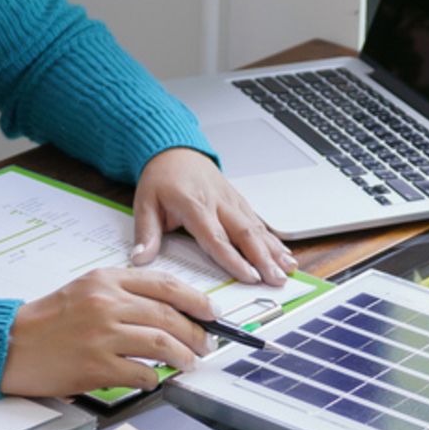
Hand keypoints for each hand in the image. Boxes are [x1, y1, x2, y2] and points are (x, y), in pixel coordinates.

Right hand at [0, 268, 214, 396]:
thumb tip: (169, 310)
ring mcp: (101, 335)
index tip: (212, 312)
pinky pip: (141, 373)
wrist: (9, 344)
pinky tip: (154, 379)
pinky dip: (154, 378)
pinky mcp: (95, 366)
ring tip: (189, 363)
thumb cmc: (48, 321)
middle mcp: (105, 303)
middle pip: (168, 316)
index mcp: (105, 280)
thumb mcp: (86, 290)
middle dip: (196, 332)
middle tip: (206, 344)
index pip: (165, 285)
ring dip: (183, 356)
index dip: (196, 300)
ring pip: (161, 343)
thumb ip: (124, 293)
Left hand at [130, 148, 294, 285]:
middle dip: (264, 258)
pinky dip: (273, 239)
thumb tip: (140, 259)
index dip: (233, 259)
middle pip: (245, 233)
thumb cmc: (161, 178)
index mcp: (194, 205)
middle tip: (277, 279)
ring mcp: (231, 201)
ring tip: (288, 270)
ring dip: (274, 250)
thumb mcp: (144, 203)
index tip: (248, 276)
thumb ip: (146, 233)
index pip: (216, 237)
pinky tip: (284, 254)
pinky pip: (259, 221)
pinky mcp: (238, 201)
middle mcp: (218, 202)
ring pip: (257, 227)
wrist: (174, 150)